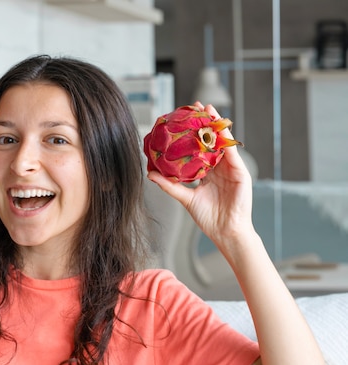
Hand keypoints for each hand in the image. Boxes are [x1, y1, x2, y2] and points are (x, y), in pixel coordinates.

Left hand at [146, 102, 253, 245]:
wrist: (226, 232)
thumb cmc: (208, 217)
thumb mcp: (185, 198)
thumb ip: (169, 185)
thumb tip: (150, 174)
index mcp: (207, 172)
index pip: (199, 148)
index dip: (192, 134)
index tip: (182, 119)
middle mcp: (219, 167)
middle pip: (211, 140)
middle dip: (205, 122)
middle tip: (195, 106)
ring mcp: (231, 168)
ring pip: (223, 142)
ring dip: (216, 125)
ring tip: (208, 109)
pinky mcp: (240, 172)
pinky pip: (232, 153)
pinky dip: (226, 141)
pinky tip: (220, 129)